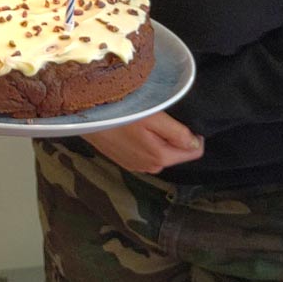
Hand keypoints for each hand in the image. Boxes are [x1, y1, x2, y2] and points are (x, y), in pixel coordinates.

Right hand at [83, 112, 203, 173]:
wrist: (86, 119)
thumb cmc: (119, 114)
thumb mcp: (153, 117)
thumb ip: (177, 133)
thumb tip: (196, 143)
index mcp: (160, 157)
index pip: (194, 151)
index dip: (194, 135)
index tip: (180, 120)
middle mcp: (151, 166)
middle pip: (177, 152)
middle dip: (174, 137)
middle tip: (158, 118)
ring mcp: (138, 166)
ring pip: (161, 152)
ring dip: (159, 139)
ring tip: (144, 122)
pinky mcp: (126, 162)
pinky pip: (146, 153)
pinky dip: (145, 142)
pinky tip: (133, 130)